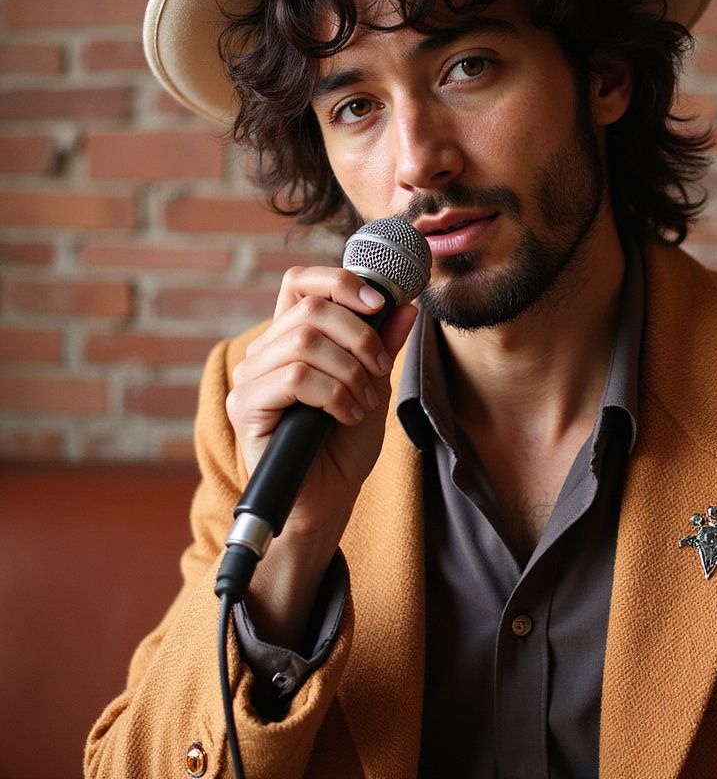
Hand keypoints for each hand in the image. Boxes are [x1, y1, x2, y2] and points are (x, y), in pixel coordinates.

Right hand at [225, 265, 417, 644]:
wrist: (329, 502)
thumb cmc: (344, 445)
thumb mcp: (374, 385)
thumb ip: (384, 345)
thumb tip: (406, 305)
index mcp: (292, 339)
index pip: (300, 282)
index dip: (339, 280)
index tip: (381, 301)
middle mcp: (265, 353)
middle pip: (310, 308)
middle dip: (359, 335)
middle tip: (380, 370)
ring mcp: (251, 379)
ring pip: (304, 342)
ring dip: (349, 370)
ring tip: (364, 401)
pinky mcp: (246, 408)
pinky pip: (294, 377)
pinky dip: (333, 393)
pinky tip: (346, 415)